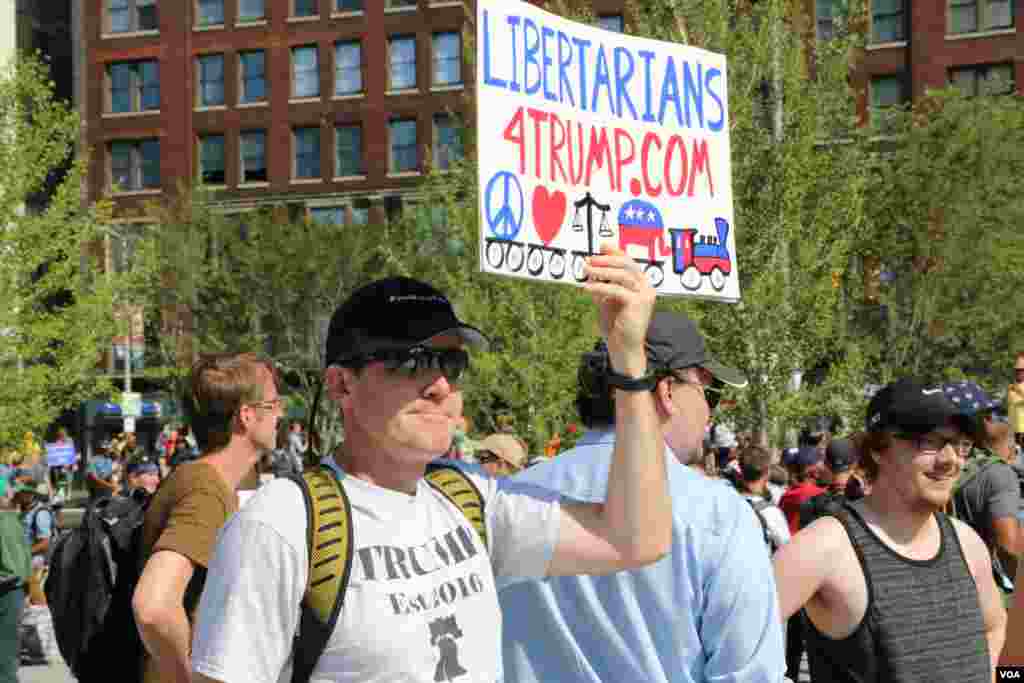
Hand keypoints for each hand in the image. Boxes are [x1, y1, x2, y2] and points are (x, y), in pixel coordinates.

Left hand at [583, 245, 655, 376]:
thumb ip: (604, 284)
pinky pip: (616, 290)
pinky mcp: (638, 304)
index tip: (602, 246)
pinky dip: (600, 287)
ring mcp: (645, 295)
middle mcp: (646, 287)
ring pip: (622, 275)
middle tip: (589, 260)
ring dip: (601, 271)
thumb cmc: (616, 326)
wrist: (623, 348)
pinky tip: (588, 288)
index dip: (615, 252)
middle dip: (606, 260)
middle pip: (627, 264)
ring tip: (585, 271)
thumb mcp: (607, 300)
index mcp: (641, 284)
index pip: (629, 262)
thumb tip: (592, 267)